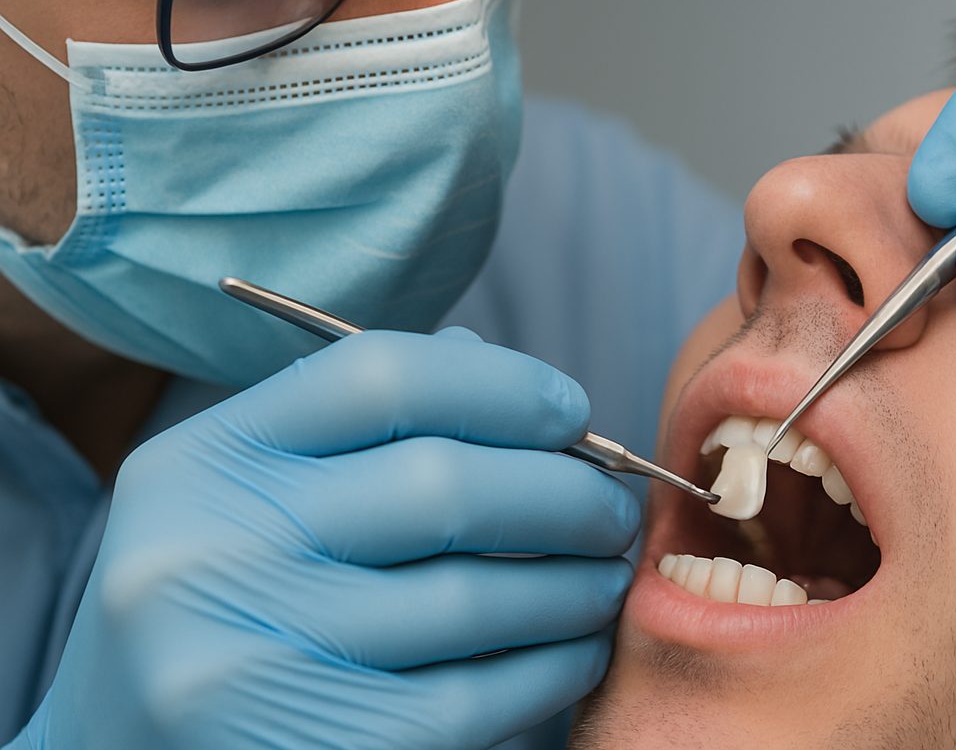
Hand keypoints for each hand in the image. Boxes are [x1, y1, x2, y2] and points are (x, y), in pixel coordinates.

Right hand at [12, 329, 637, 749]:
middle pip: (440, 486)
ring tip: (606, 574)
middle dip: (565, 492)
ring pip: (471, 602)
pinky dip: (550, 667)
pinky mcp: (308, 749)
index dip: (504, 385)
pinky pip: (470, 702)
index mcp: (207, 464)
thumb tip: (510, 380)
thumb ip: (364, 426)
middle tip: (613, 506)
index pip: (380, 377)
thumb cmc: (222, 598)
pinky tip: (576, 647)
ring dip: (575, 584)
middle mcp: (213, 555)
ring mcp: (250, 664)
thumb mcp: (252, 491)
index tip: (570, 413)